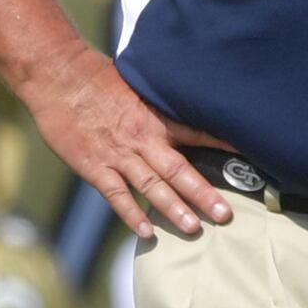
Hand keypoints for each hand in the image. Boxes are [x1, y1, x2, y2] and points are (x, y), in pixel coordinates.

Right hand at [19, 48, 229, 241]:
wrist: (58, 75)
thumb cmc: (96, 78)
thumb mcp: (136, 86)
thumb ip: (158, 107)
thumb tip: (182, 113)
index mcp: (155, 117)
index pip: (197, 134)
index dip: (223, 148)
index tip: (249, 160)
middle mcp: (142, 138)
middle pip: (179, 170)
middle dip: (203, 194)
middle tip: (225, 215)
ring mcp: (118, 155)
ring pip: (151, 186)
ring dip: (173, 208)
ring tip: (194, 228)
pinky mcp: (94, 166)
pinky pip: (116, 195)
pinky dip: (131, 213)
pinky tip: (146, 232)